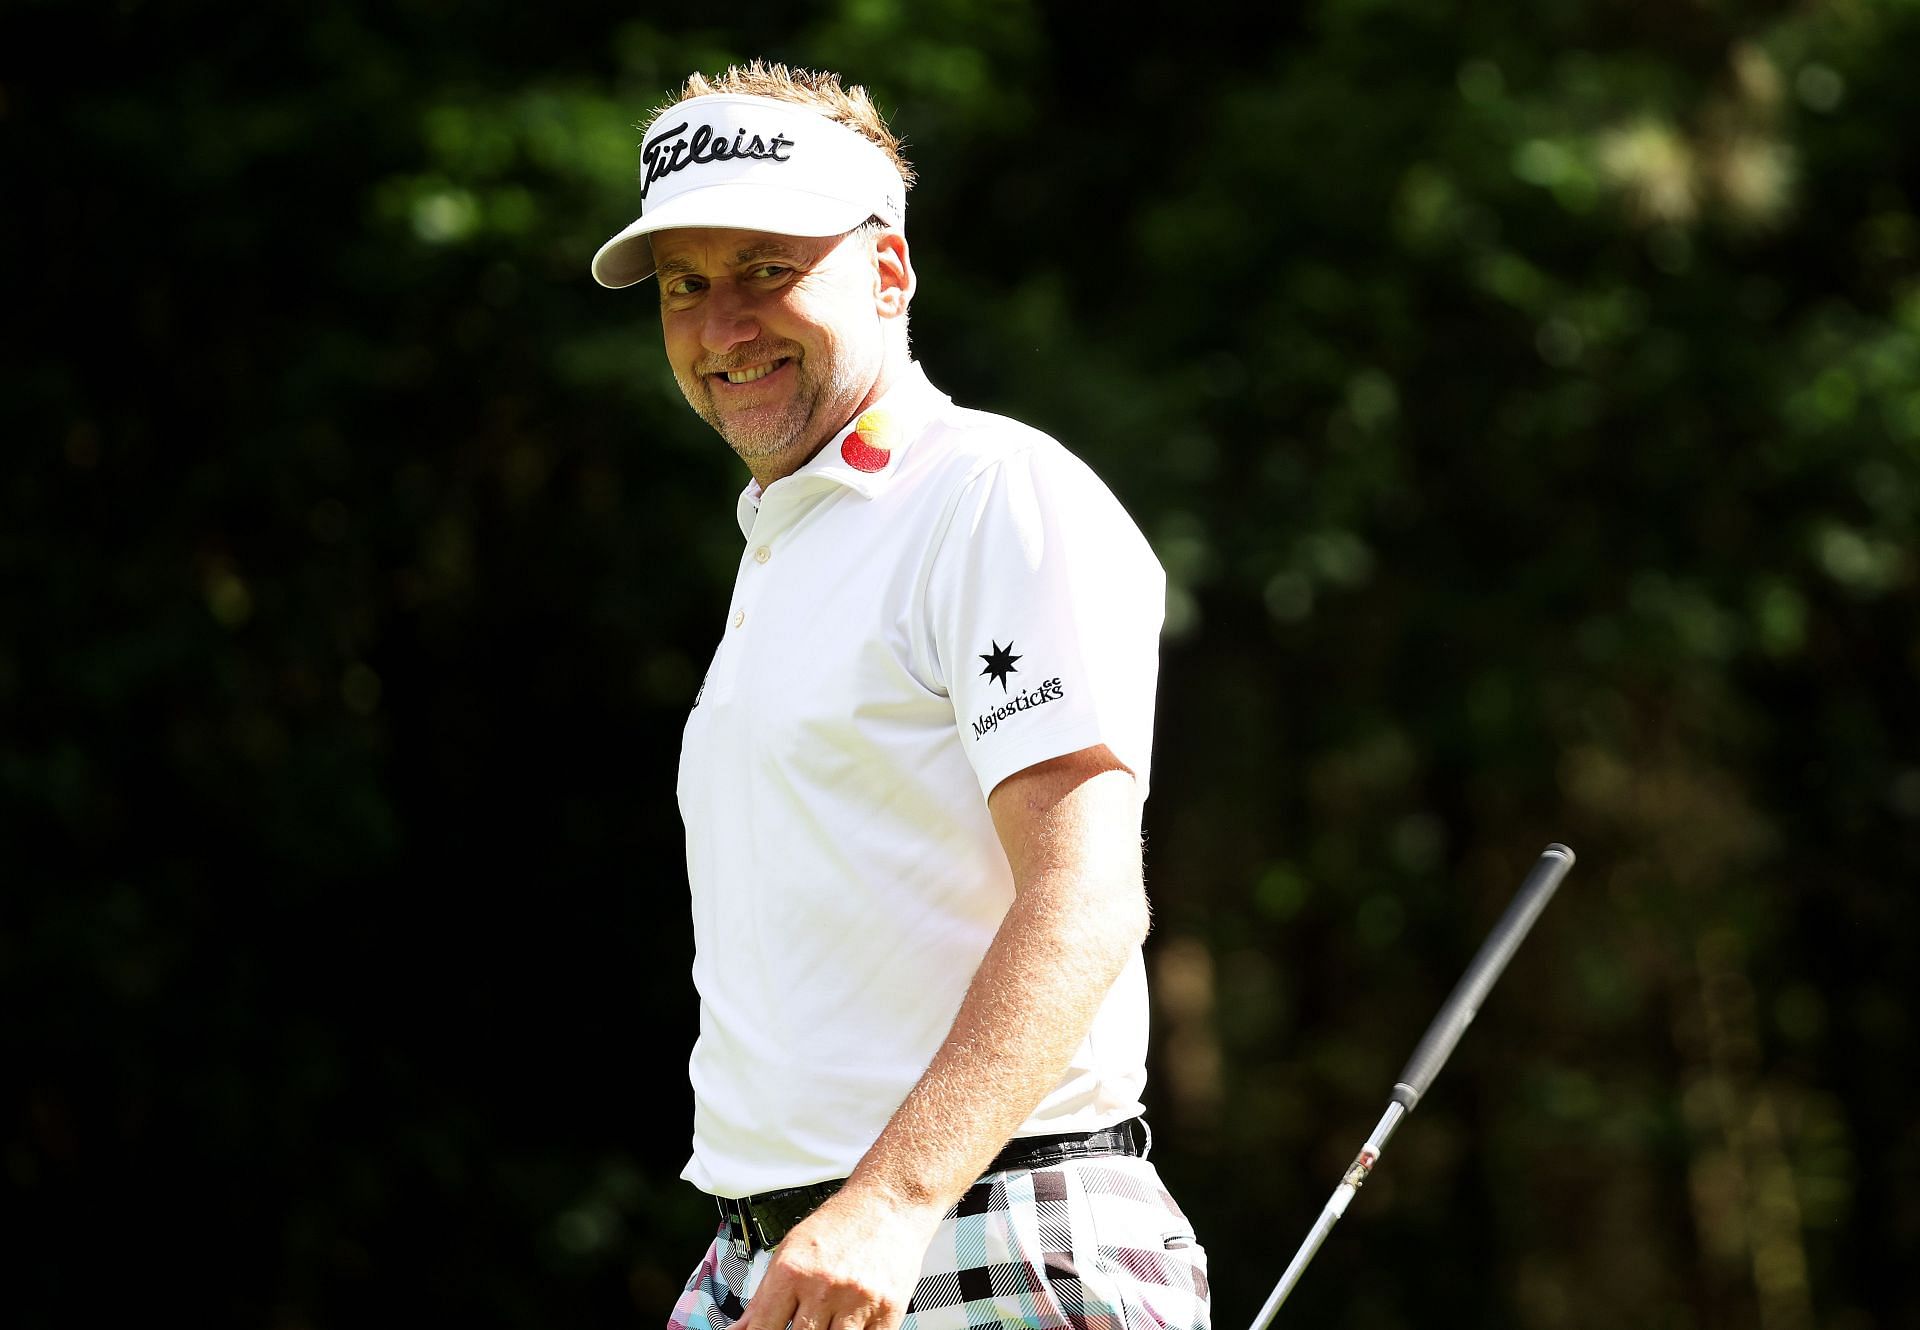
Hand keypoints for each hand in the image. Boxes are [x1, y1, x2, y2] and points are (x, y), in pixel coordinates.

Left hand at [733, 1188, 941, 1329]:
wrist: (887, 1203)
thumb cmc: (838, 1225)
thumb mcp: (789, 1251)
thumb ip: (762, 1297)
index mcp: (792, 1272)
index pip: (764, 1329)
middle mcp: (824, 1286)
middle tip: (804, 1322)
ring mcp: (858, 1301)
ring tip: (825, 1322)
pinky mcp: (888, 1311)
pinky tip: (850, 1324)